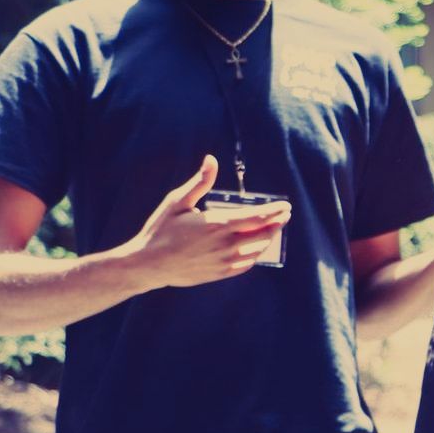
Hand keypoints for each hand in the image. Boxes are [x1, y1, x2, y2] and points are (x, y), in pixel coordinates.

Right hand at [130, 155, 290, 288]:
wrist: (148, 264)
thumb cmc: (161, 230)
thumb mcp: (177, 201)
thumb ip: (200, 182)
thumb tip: (211, 159)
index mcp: (217, 225)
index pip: (256, 217)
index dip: (274, 211)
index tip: (285, 205)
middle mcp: (225, 245)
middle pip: (262, 234)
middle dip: (277, 223)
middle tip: (284, 214)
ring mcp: (223, 262)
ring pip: (256, 250)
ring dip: (269, 239)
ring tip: (274, 229)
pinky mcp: (219, 273)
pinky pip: (245, 265)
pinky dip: (255, 255)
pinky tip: (256, 249)